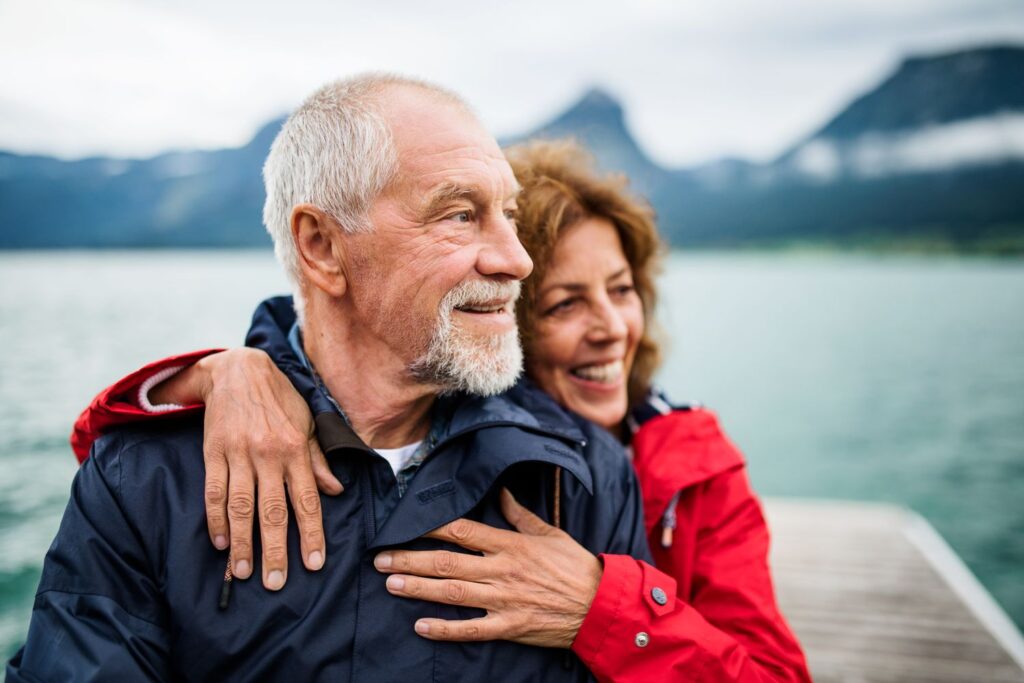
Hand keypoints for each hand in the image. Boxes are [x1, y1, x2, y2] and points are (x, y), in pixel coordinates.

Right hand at [152, 348, 342, 589]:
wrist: (238, 369)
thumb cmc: (279, 399)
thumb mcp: (307, 424)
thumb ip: (318, 461)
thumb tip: (335, 491)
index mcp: (296, 450)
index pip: (306, 501)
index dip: (310, 534)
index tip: (312, 564)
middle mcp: (269, 455)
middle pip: (272, 511)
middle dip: (274, 550)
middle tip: (275, 582)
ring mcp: (239, 455)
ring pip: (241, 507)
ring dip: (242, 543)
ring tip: (242, 572)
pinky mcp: (214, 452)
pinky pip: (214, 491)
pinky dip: (216, 519)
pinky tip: (220, 541)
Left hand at [373, 488, 601, 647]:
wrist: (600, 604)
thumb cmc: (575, 565)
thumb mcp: (549, 532)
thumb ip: (520, 514)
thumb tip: (500, 491)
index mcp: (511, 544)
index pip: (462, 531)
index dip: (430, 527)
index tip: (405, 524)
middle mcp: (502, 570)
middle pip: (447, 562)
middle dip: (410, 560)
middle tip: (380, 560)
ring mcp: (504, 599)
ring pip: (453, 593)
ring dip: (418, 589)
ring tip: (391, 584)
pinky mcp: (510, 625)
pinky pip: (472, 629)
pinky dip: (445, 629)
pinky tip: (421, 626)